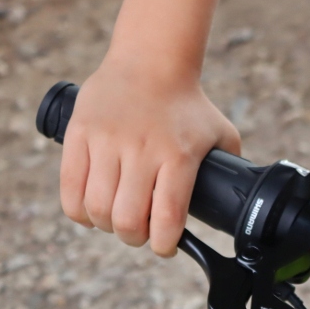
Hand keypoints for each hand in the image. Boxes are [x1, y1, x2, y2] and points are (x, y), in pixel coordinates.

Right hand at [59, 59, 240, 256]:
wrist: (151, 62)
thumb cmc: (188, 105)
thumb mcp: (221, 133)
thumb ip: (234, 166)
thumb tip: (240, 199)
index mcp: (178, 155)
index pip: (168, 217)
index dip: (164, 244)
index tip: (165, 247)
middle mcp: (141, 150)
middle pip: (127, 219)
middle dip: (134, 238)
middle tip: (140, 233)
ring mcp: (106, 141)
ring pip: (96, 208)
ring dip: (106, 226)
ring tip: (117, 221)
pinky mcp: (79, 134)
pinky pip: (69, 188)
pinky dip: (78, 211)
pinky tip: (90, 213)